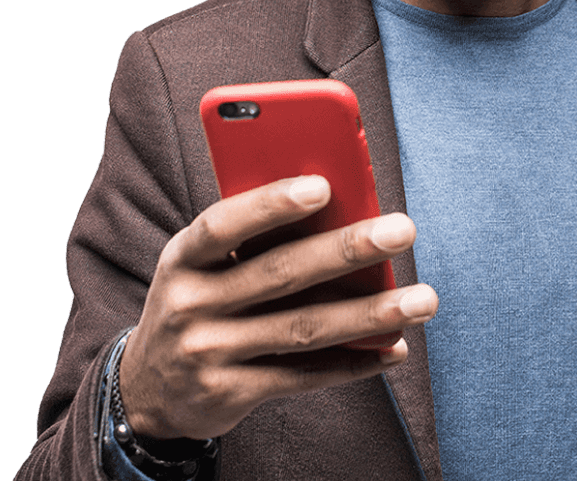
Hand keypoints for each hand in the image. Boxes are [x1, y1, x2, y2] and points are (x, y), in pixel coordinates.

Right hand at [118, 175, 437, 439]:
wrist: (149, 388)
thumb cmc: (197, 298)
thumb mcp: (201, 262)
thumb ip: (251, 238)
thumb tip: (338, 206)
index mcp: (183, 256)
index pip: (224, 224)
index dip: (271, 204)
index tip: (323, 186)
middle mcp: (190, 304)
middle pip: (280, 274)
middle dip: (348, 249)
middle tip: (402, 229)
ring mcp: (208, 354)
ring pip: (303, 329)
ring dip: (370, 314)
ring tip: (422, 299)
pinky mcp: (230, 395)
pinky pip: (304, 376)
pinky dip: (354, 363)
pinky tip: (394, 348)